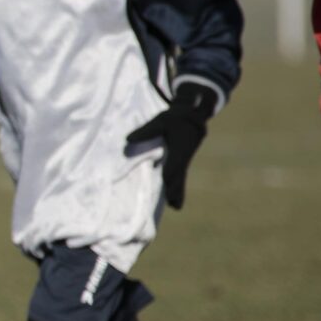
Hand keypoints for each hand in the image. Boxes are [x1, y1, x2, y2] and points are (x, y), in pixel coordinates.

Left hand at [122, 89, 215, 209]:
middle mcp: (182, 157)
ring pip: (180, 178)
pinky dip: (177, 185)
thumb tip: (128, 139)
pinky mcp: (183, 158)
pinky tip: (174, 194)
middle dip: (176, 191)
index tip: (169, 191)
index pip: (173, 167)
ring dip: (178, 191)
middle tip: (176, 207)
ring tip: (176, 206)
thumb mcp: (160, 121)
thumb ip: (145, 131)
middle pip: (178, 177)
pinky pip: (180, 174)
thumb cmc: (176, 117)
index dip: (170, 179)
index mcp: (178, 149)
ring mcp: (184, 159)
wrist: (193, 114)